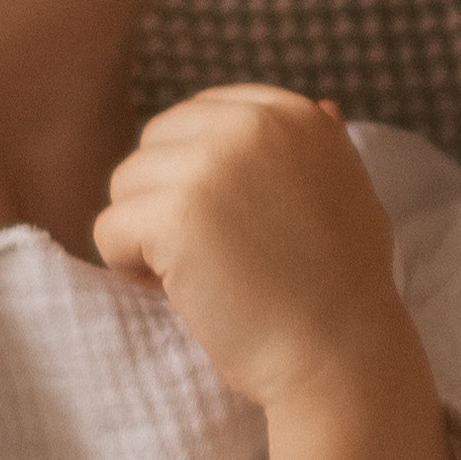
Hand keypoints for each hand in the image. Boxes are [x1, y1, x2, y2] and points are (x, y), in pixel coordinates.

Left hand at [96, 87, 402, 416]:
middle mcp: (251, 125)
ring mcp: (210, 165)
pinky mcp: (174, 214)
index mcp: (292, 116)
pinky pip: (109, 230)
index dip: (196, 174)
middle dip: (165, 199)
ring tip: (195, 277)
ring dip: (145, 235)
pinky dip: (128, 269)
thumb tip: (323, 106)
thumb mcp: (352, 194)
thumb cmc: (345, 288)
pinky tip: (176, 293)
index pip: (201, 114)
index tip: (229, 223)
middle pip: (155, 144)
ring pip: (126, 185)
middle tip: (209, 255)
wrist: (341, 353)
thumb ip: (320, 151)